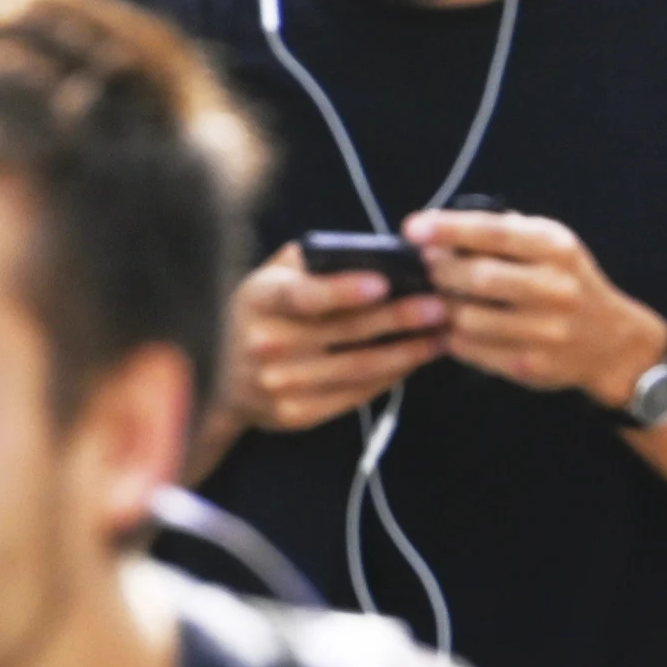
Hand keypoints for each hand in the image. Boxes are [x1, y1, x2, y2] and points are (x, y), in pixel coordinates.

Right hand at [223, 246, 444, 434]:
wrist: (223, 376)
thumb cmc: (266, 312)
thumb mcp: (274, 277)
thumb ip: (316, 260)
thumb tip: (378, 252)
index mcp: (258, 299)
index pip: (304, 295)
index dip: (344, 290)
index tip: (385, 283)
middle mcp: (264, 343)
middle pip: (345, 332)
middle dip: (401, 318)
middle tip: (442, 306)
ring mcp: (278, 383)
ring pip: (359, 367)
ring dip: (409, 351)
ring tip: (444, 334)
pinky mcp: (294, 414)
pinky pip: (356, 394)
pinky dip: (393, 376)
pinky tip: (417, 359)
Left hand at [406, 211, 666, 406]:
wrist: (613, 343)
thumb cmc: (570, 284)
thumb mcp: (553, 247)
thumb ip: (507, 234)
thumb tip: (443, 229)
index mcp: (557, 250)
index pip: (496, 234)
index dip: (450, 229)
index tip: (413, 228)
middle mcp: (555, 289)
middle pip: (477, 277)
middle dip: (441, 271)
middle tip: (431, 268)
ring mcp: (544, 331)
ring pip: (466, 318)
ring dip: (444, 307)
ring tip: (445, 299)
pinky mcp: (529, 365)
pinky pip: (469, 349)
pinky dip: (453, 336)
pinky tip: (458, 328)